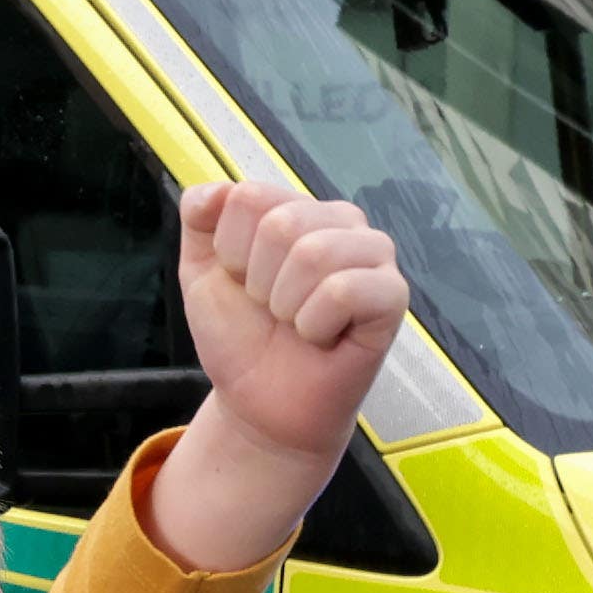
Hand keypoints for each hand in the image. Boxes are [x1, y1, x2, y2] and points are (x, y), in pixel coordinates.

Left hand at [150, 181, 410, 568]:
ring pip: (313, 252)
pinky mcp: (391, 296)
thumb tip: (215, 188)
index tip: (243, 284)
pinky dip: (315, 323)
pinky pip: (345, 289)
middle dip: (257, 281)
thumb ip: (201, 219)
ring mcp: (372, 256)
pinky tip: (321, 338)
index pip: (249, 197)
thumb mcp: (202, 271)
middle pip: (281, 222)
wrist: (260, 404)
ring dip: (285, 304)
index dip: (230, 252)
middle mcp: (342, 222)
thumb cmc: (240, 337)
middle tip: (271, 310)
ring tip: (294, 323)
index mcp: (298, 208)